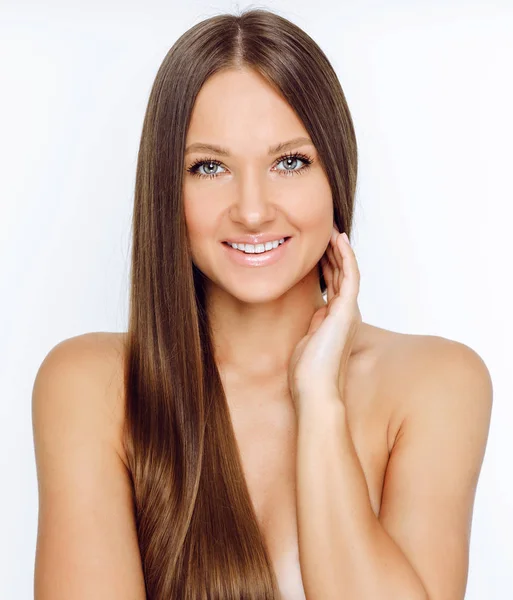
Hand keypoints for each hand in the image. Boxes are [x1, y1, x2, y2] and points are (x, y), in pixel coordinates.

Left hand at [287, 224, 361, 410]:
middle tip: (325, 233)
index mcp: (334, 320)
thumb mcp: (305, 340)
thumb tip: (307, 315)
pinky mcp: (347, 311)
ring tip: (332, 231)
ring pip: (346, 272)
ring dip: (340, 250)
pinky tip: (339, 240)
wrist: (314, 390)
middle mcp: (344, 314)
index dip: (327, 265)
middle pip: (340, 275)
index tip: (318, 249)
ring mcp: (348, 311)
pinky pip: (350, 276)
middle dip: (333, 254)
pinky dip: (346, 257)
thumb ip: (309, 325)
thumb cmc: (307, 372)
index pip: (332, 285)